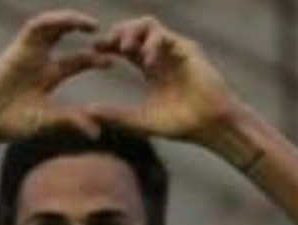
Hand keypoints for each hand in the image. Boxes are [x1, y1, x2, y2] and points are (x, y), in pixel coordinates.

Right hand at [0, 10, 110, 142]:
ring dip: (72, 21)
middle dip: (87, 34)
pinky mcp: (16, 47)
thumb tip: (98, 133)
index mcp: (48, 76)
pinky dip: (54, 21)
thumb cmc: (10, 124)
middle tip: (106, 36)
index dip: (96, 58)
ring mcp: (28, 51)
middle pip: (67, 37)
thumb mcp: (48, 120)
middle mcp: (40, 60)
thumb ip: (72, 121)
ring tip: (92, 25)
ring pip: (53, 26)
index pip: (77, 60)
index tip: (113, 61)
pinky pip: (37, 26)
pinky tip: (71, 24)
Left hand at [86, 17, 239, 142]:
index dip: (108, 46)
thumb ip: (116, 115)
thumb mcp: (140, 121)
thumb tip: (87, 112)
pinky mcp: (187, 48)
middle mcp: (161, 55)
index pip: (125, 48)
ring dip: (131, 32)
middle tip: (102, 45)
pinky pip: (163, 35)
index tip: (93, 51)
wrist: (210, 126)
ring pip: (147, 24)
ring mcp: (175, 49)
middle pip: (133, 30)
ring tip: (122, 48)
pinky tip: (146, 62)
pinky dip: (151, 44)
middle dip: (115, 33)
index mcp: (150, 68)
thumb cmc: (180, 125)